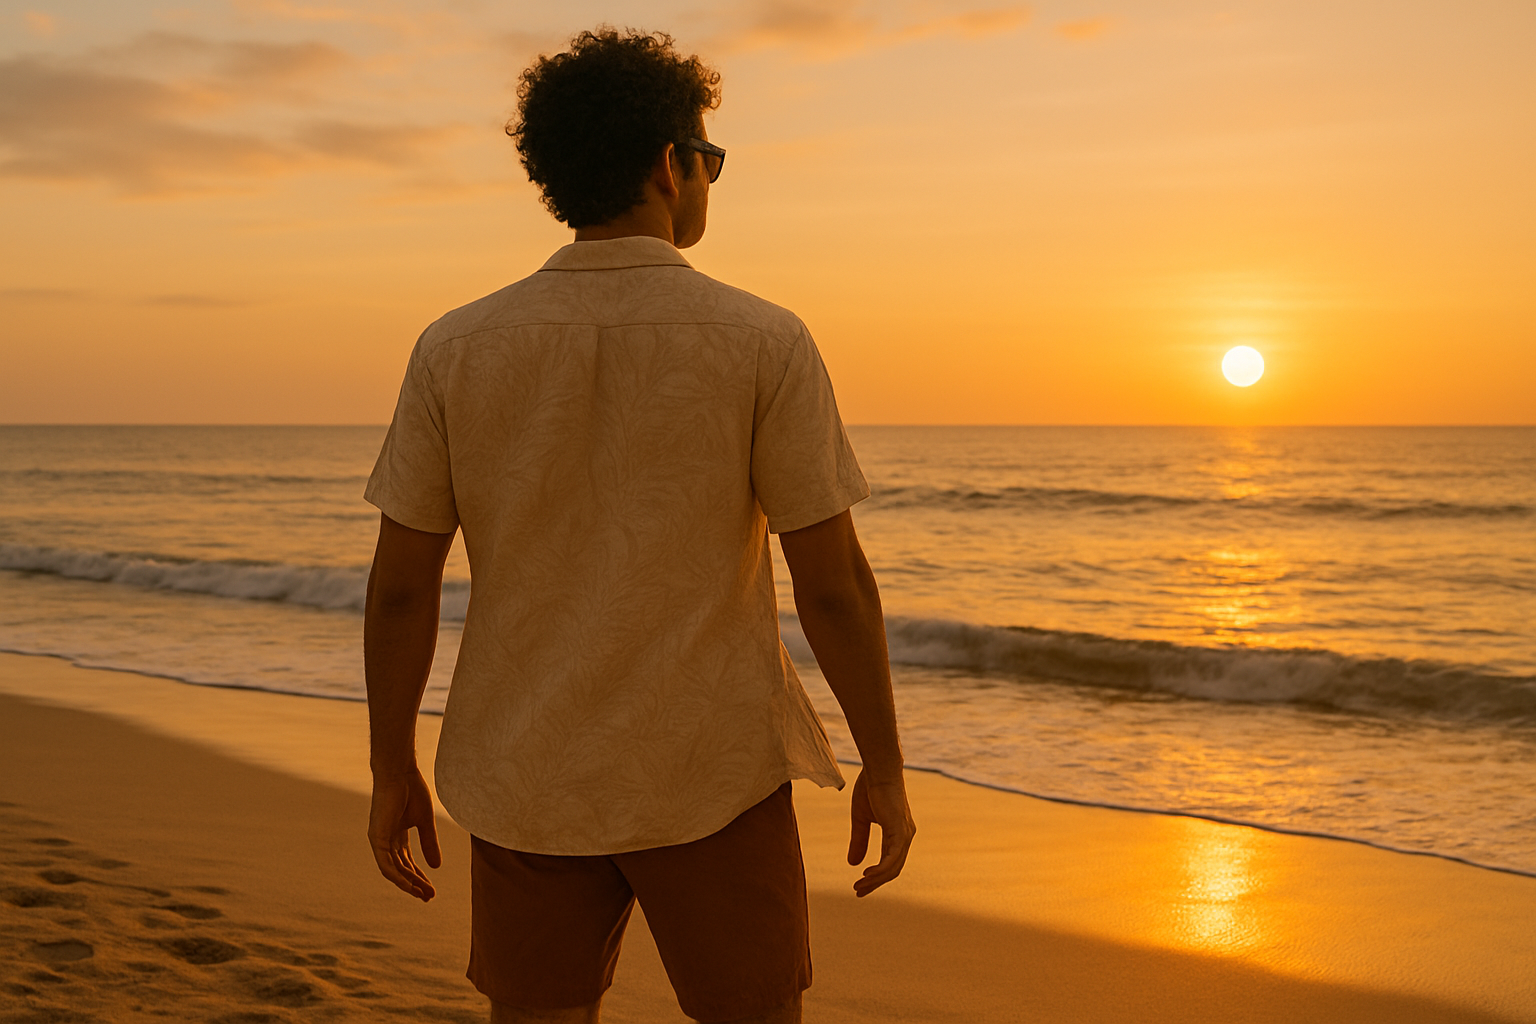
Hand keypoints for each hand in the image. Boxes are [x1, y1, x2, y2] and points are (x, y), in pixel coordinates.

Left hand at [368, 766, 441, 901]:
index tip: (432, 889)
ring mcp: (379, 840)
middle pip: (401, 868)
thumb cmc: (412, 790)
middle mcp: (385, 840)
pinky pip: (385, 864)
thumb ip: (429, 843)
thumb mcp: (425, 821)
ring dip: (407, 884)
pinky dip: (397, 876)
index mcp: (397, 835)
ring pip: (393, 870)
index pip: (408, 862)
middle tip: (429, 897)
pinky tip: (408, 886)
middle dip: (415, 883)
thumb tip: (437, 867)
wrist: (400, 773)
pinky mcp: (376, 837)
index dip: (419, 876)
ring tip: (422, 895)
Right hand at [847, 768, 915, 896]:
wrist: (878, 770)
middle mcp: (905, 836)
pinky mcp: (900, 831)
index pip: (890, 862)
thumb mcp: (861, 819)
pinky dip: (881, 870)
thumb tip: (852, 864)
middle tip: (859, 892)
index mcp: (898, 834)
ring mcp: (905, 834)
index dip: (876, 877)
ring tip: (859, 886)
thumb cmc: (871, 789)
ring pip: (893, 867)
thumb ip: (859, 841)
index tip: (860, 886)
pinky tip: (867, 875)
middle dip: (875, 883)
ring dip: (875, 880)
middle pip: (893, 869)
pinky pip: (892, 858)